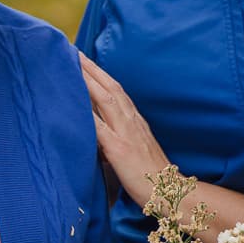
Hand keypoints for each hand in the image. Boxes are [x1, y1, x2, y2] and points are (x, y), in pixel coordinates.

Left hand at [80, 53, 169, 205]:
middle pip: (109, 87)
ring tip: (72, 65)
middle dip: (91, 68)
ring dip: (88, 81)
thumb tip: (98, 132)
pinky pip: (100, 128)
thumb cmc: (151, 175)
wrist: (171, 192)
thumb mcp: (135, 149)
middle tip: (72, 50)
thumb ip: (118, 137)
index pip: (115, 90)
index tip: (84, 59)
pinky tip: (73, 102)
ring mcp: (126, 133)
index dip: (99, 74)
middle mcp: (131, 121)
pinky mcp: (120, 150)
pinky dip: (87, 113)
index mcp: (135, 120)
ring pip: (105, 100)